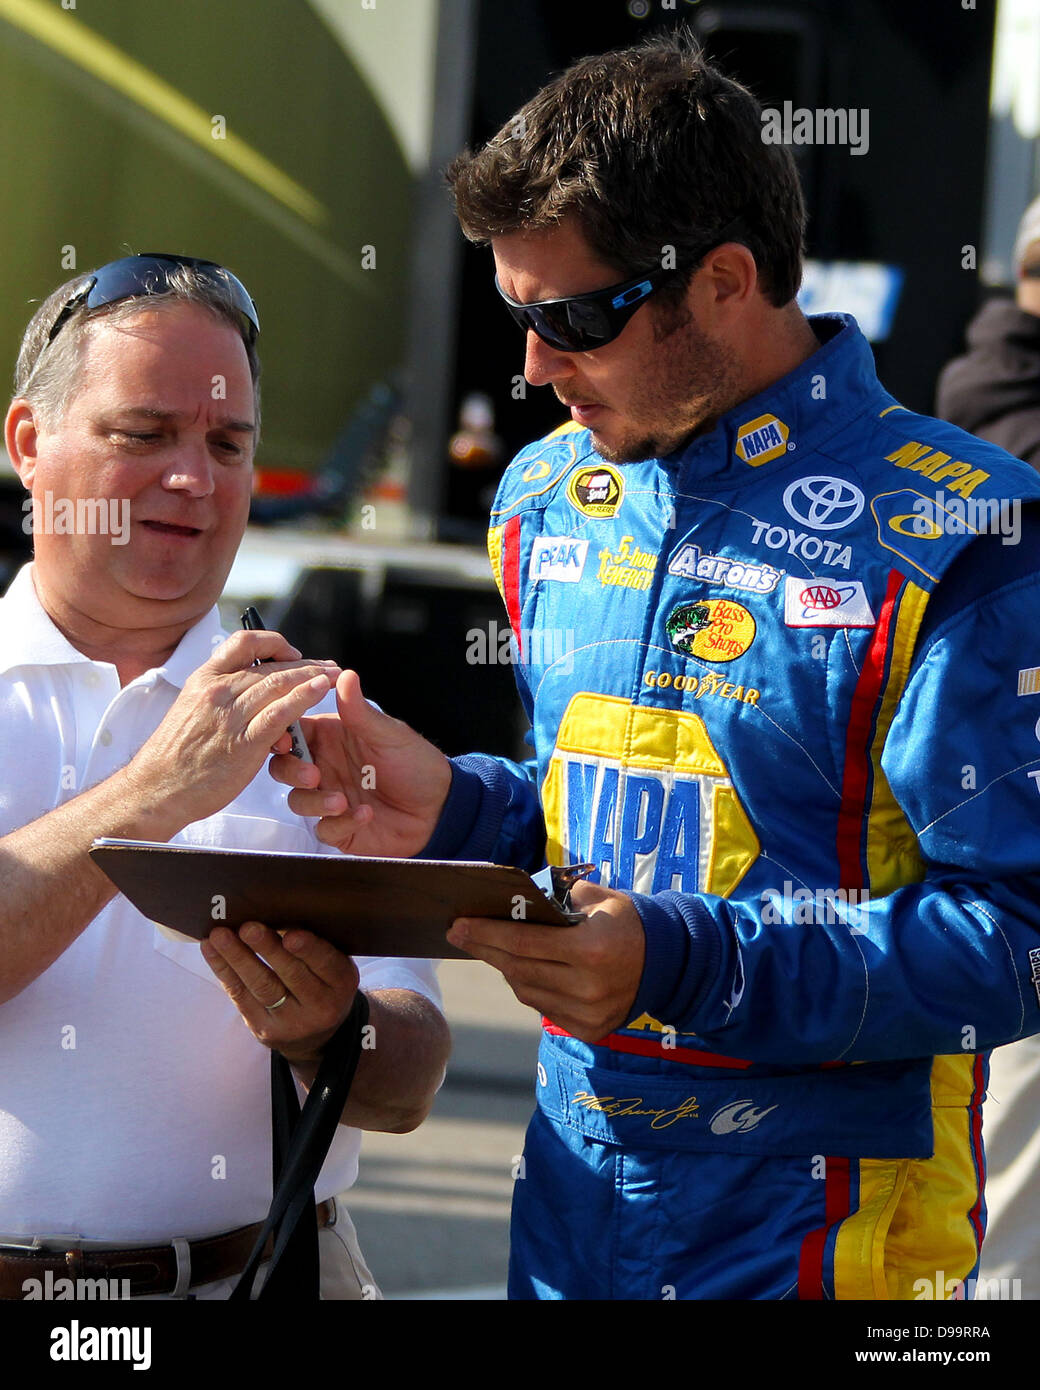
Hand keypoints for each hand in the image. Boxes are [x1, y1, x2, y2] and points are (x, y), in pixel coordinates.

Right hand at [125, 630, 337, 831]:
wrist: (156, 789)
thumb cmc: (175, 755)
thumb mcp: (192, 710)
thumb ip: (220, 695)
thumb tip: (246, 685)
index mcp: (205, 679)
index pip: (243, 643)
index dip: (273, 643)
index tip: (291, 653)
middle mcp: (218, 690)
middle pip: (270, 665)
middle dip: (305, 663)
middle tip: (329, 666)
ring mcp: (231, 715)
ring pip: (279, 683)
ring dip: (313, 676)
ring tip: (336, 676)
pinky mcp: (244, 742)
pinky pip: (280, 712)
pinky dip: (304, 696)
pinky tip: (321, 689)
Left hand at [200, 922, 358, 1066]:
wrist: (317, 1036)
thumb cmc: (322, 983)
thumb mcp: (333, 968)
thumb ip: (316, 946)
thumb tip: (280, 912)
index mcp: (341, 984)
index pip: (327, 964)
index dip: (308, 950)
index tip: (291, 935)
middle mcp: (320, 1006)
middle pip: (291, 975)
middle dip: (267, 950)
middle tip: (248, 928)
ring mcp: (290, 1022)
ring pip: (261, 986)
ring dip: (237, 958)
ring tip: (220, 936)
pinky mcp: (263, 1029)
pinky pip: (240, 996)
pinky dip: (223, 970)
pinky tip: (211, 949)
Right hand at [268, 669, 452, 855]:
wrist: (440, 807)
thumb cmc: (416, 764)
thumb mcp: (389, 735)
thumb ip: (360, 712)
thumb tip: (346, 676)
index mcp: (330, 739)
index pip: (291, 731)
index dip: (280, 735)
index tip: (282, 739)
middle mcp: (325, 767)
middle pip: (283, 768)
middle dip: (291, 771)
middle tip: (314, 775)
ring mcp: (329, 797)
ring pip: (297, 801)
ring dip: (315, 802)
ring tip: (342, 801)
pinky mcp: (339, 827)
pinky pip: (324, 829)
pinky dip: (341, 823)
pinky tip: (365, 814)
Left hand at [446, 879, 645, 1041]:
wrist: (669, 961)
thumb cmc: (625, 920)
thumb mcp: (595, 898)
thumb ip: (554, 898)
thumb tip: (508, 902)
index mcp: (590, 949)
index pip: (524, 942)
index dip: (487, 933)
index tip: (459, 923)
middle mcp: (588, 987)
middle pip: (518, 969)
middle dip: (484, 949)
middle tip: (458, 933)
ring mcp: (589, 1013)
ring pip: (526, 991)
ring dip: (505, 968)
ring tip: (491, 948)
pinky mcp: (590, 1030)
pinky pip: (543, 1007)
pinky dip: (529, 987)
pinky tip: (522, 970)